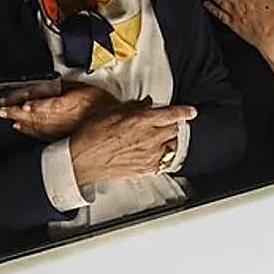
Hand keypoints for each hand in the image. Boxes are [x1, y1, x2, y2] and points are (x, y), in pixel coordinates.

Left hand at [0, 84, 117, 141]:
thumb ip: (62, 86)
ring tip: (8, 116)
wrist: (114, 126)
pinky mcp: (61, 139)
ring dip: (20, 121)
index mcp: (71, 105)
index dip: (34, 104)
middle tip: (3, 108)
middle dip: (17, 112)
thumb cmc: (101, 106)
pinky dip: (29, 131)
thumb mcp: (84, 88)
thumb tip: (45, 85)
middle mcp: (64, 121)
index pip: (48, 104)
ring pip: (36, 127)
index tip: (21, 103)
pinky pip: (41, 135)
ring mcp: (61, 132)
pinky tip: (21, 129)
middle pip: (36, 116)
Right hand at [69, 99, 196, 186]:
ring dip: (169, 140)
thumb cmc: (92, 136)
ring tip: (159, 138)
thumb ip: (133, 108)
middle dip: (173, 125)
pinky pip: (164, 161)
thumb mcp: (112, 112)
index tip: (190, 111)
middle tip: (166, 123)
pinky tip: (154, 152)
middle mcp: (150, 138)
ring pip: (172, 145)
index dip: (184, 112)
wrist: (83, 160)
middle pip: (175, 129)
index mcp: (142, 120)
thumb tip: (145, 104)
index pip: (173, 114)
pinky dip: (163, 155)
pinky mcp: (147, 168)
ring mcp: (150, 155)